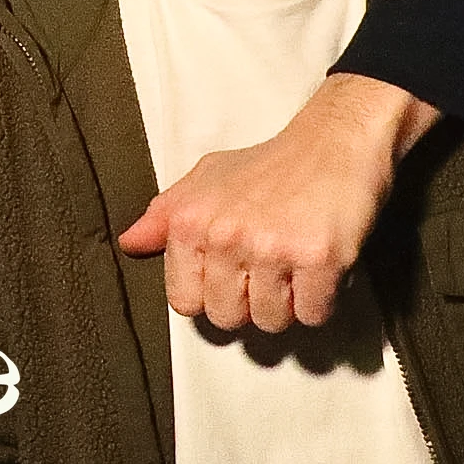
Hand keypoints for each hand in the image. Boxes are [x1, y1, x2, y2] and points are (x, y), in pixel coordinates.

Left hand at [116, 73, 439, 331]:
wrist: (333, 141)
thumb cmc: (269, 165)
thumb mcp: (206, 178)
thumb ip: (165, 214)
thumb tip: (130, 243)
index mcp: (192, 222)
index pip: (184, 301)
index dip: (210, 295)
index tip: (229, 276)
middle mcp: (226, 237)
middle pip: (226, 318)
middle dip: (248, 303)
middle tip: (267, 271)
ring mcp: (272, 249)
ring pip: (270, 322)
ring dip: (286, 303)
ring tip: (293, 267)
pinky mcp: (318, 259)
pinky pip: (312, 315)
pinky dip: (320, 301)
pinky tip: (318, 269)